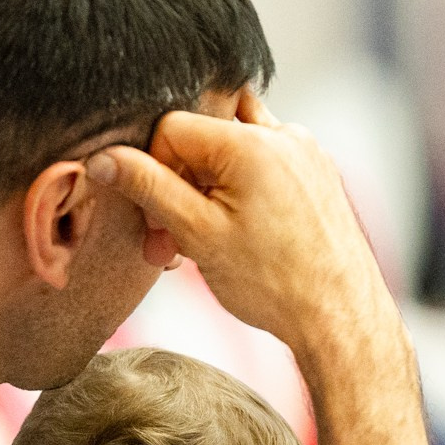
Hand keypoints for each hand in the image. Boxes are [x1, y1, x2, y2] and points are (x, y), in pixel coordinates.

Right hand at [91, 90, 392, 359]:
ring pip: (232, 154)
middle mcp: (284, 136)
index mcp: (252, 142)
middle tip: (169, 242)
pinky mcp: (316, 175)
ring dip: (206, 191)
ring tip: (203, 243)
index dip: (152, 171)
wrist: (340, 316)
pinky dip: (240, 192)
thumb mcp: (196, 233)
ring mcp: (305, 154)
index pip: (170, 128)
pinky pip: (264, 167)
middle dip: (177, 188)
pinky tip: (236, 236)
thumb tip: (104, 158)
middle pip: (202, 140)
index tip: (156, 217)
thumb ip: (148, 187)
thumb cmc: (275, 283)